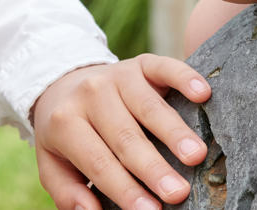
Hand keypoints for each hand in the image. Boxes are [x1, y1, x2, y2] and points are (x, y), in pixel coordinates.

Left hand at [31, 55, 212, 209]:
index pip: (98, 162)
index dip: (125, 189)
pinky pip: (164, 67)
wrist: (64, 82)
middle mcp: (91, 96)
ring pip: (148, 107)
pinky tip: (203, 93)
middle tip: (177, 192)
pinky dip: (185, 78)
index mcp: (66, 124)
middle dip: (153, 167)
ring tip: (196, 155)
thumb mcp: (53, 163)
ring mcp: (118, 76)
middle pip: (126, 137)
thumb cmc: (67, 134)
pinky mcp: (140, 63)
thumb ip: (67, 191)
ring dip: (175, 132)